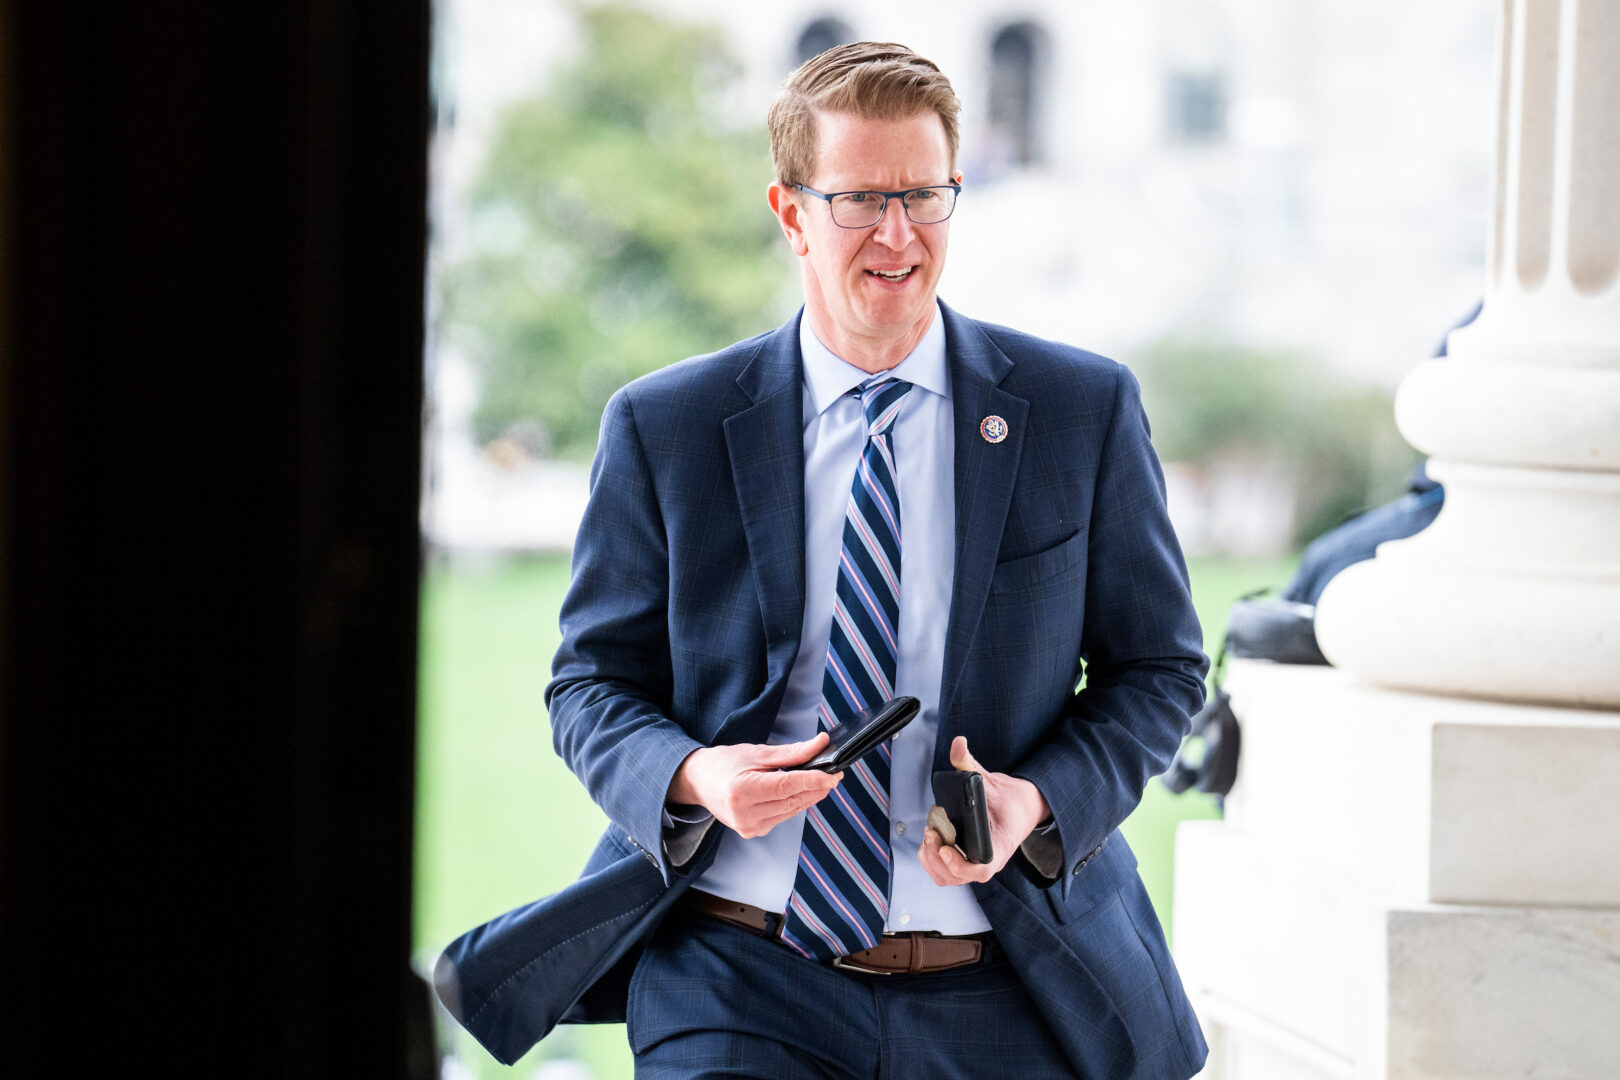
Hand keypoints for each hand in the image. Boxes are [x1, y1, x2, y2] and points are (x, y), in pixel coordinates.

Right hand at [667, 732, 841, 838]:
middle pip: (792, 800)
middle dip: (816, 787)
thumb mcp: (757, 752)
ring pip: (791, 811)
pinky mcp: (753, 832)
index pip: (787, 786)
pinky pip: (783, 816)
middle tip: (834, 773)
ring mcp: (748, 827)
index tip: (833, 773)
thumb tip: (820, 745)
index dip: (813, 780)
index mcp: (742, 790)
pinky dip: (794, 803)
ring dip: (809, 796)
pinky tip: (799, 791)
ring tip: (821, 779)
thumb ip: (791, 753)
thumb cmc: (725, 763)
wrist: (699, 782)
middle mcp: (744, 813)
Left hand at [919, 736, 1050, 885]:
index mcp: (1000, 846)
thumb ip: (970, 764)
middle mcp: (988, 860)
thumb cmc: (1009, 799)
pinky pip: (946, 872)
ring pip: (949, 878)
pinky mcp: (966, 860)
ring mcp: (976, 863)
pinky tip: (931, 840)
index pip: (981, 869)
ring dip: (932, 861)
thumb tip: (958, 743)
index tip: (946, 848)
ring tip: (930, 835)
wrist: (1020, 807)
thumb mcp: (991, 779)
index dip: (960, 865)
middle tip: (931, 832)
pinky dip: (933, 861)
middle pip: (958, 876)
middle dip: (937, 857)